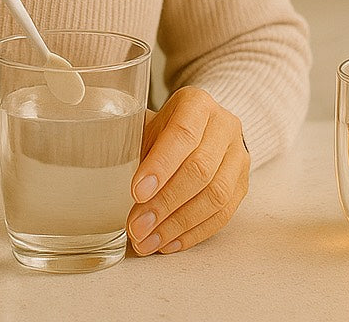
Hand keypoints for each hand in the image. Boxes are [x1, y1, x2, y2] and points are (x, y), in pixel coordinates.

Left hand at [126, 87, 248, 255]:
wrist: (200, 128)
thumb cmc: (164, 129)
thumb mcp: (147, 126)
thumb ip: (132, 145)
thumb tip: (105, 179)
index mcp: (198, 104)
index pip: (183, 134)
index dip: (160, 166)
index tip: (136, 192)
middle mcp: (225, 126)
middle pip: (200, 169)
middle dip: (165, 203)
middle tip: (137, 226)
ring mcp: (239, 156)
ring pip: (216, 196)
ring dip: (178, 224)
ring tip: (149, 241)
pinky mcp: (243, 183)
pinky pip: (223, 214)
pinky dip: (193, 233)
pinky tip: (168, 243)